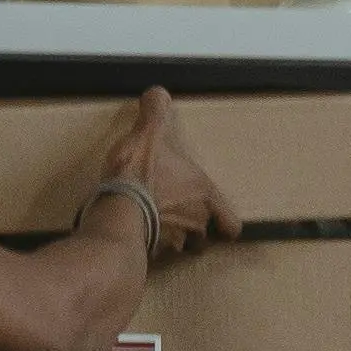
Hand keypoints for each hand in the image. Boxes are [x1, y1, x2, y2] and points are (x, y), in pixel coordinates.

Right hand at [106, 88, 237, 253]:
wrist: (119, 211)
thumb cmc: (142, 173)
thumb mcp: (149, 133)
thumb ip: (156, 112)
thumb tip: (158, 93)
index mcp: (204, 197)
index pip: (231, 223)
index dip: (226, 224)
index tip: (220, 224)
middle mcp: (196, 224)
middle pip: (205, 236)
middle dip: (194, 230)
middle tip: (179, 218)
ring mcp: (173, 244)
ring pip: (182, 249)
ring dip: (172, 242)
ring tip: (156, 228)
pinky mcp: (149, 257)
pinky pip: (154, 256)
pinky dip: (147, 248)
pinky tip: (134, 236)